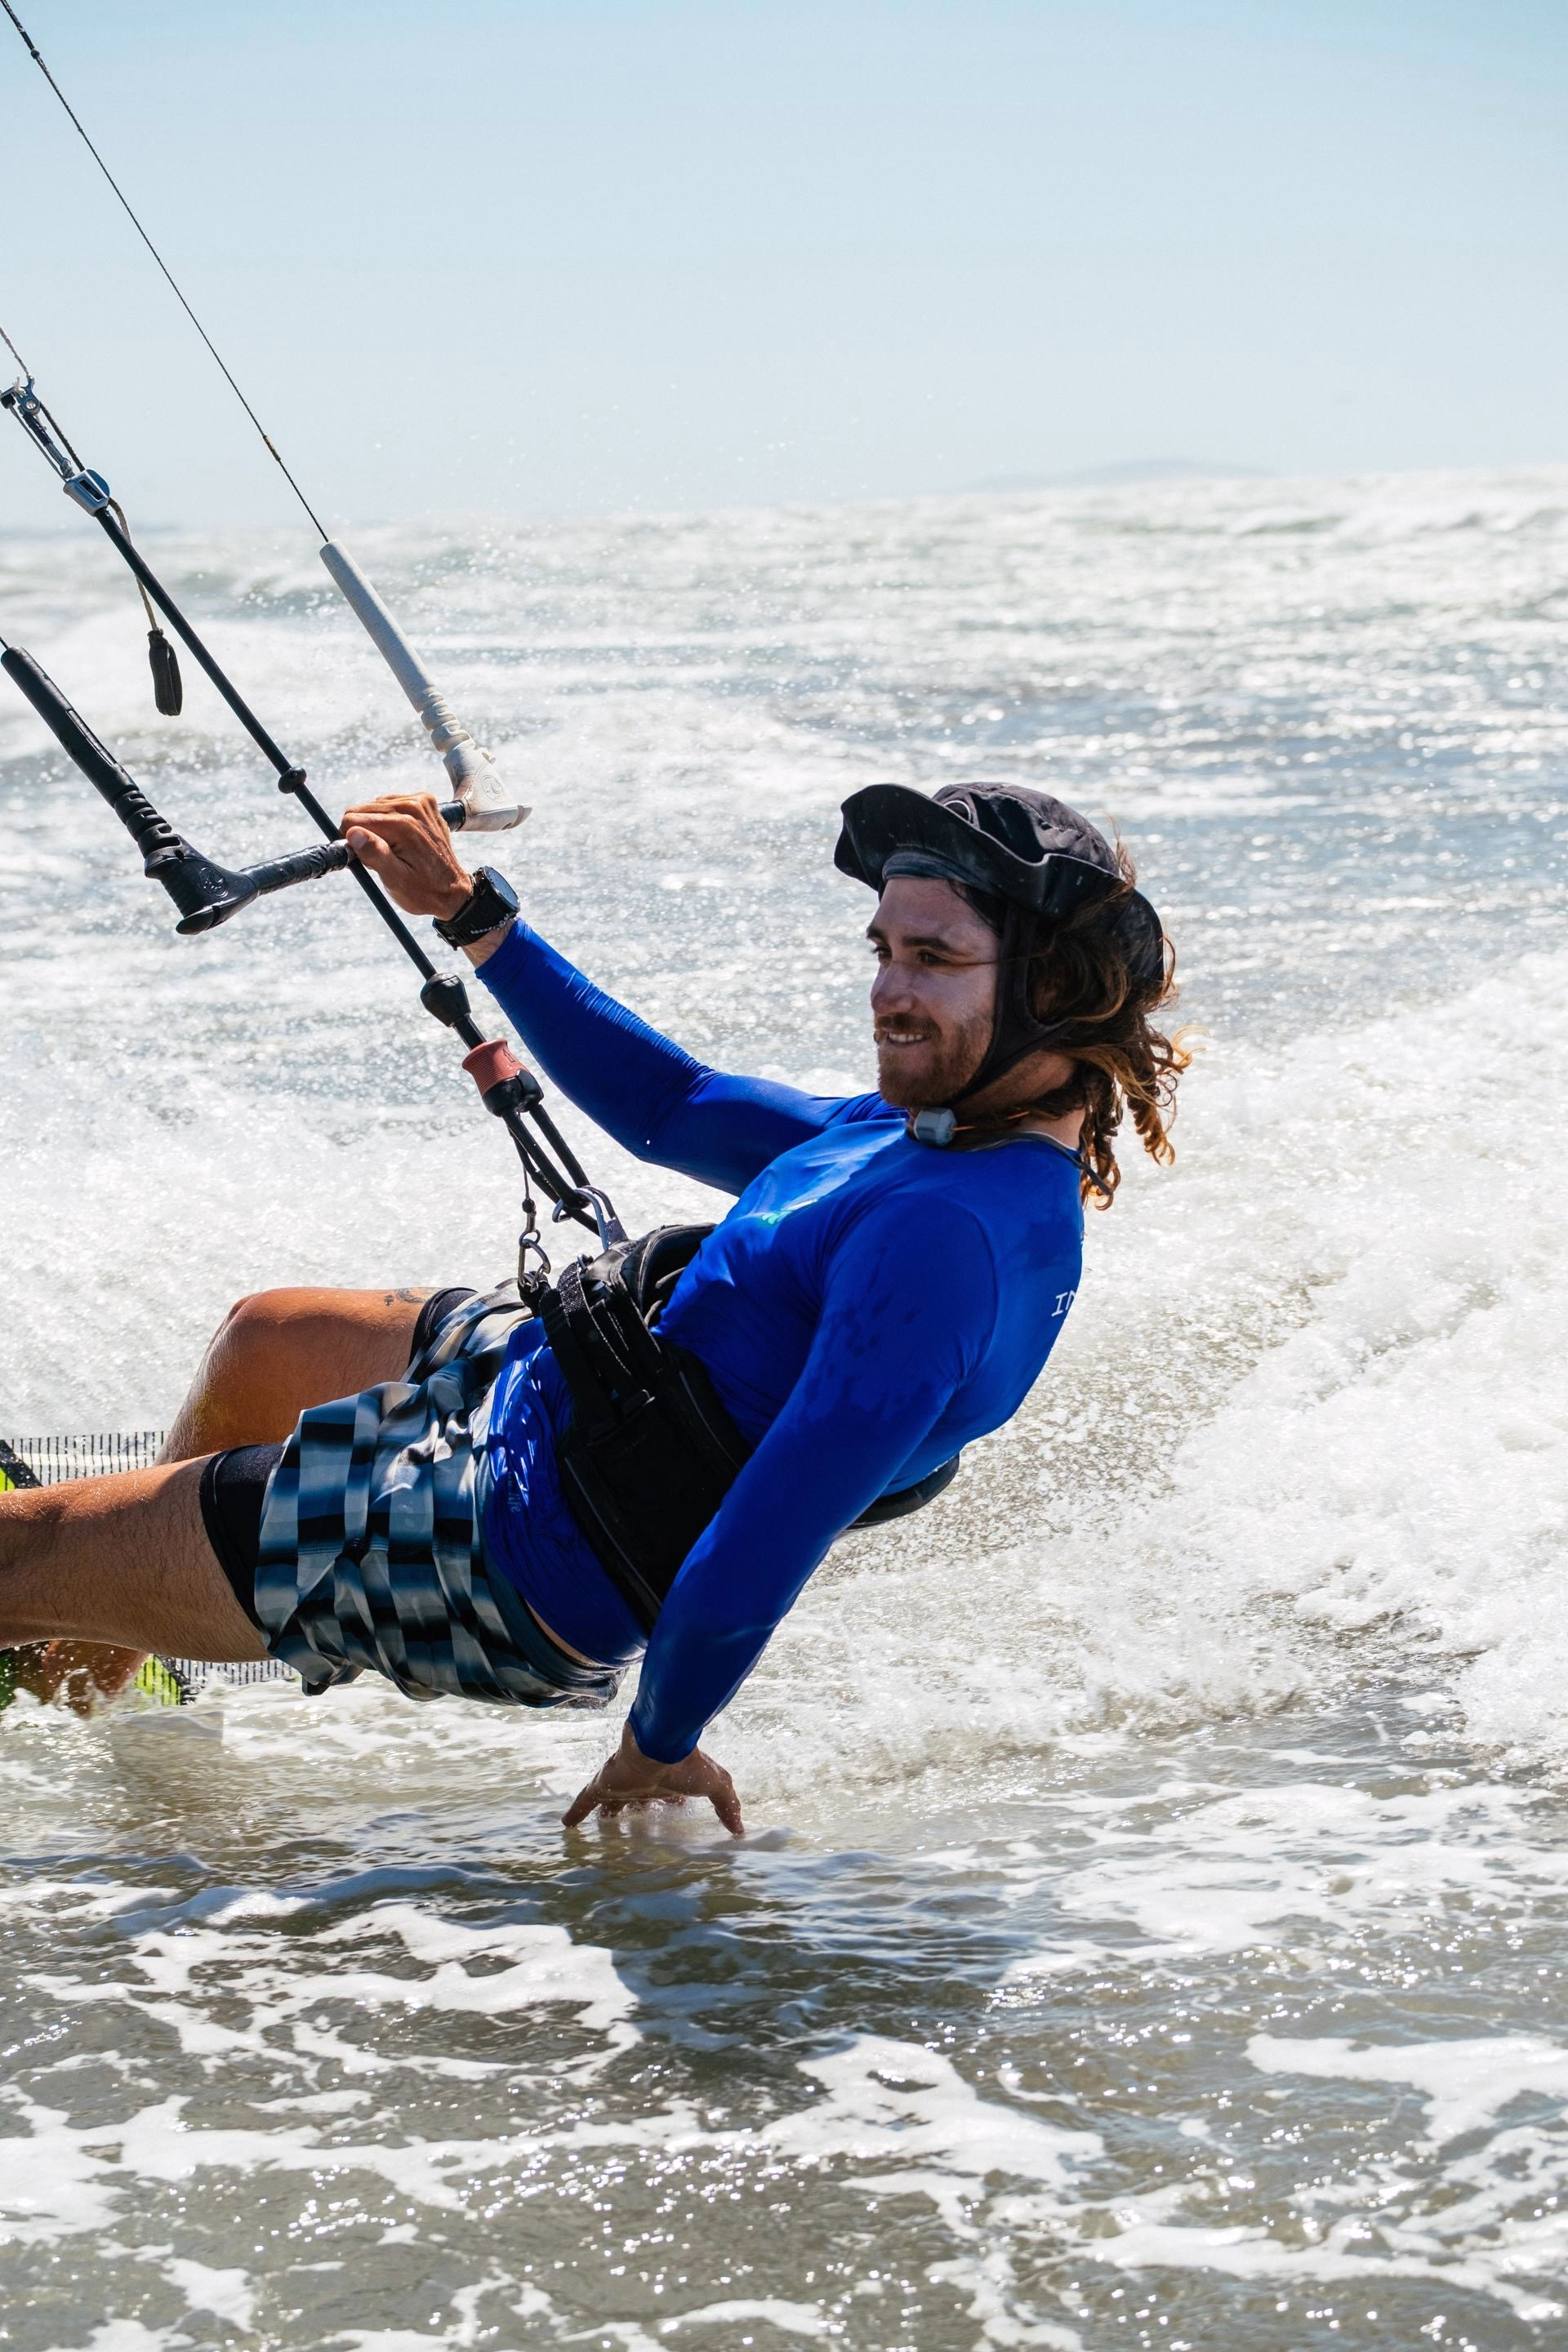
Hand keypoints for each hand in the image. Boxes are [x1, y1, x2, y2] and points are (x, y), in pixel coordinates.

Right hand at [341, 792, 474, 921]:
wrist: (452, 891)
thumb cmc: (422, 891)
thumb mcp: (395, 880)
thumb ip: (375, 854)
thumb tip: (353, 833)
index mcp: (403, 825)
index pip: (352, 820)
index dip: (353, 842)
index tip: (367, 858)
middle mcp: (413, 806)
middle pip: (362, 810)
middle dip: (366, 834)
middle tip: (384, 856)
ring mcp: (421, 801)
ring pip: (374, 806)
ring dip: (378, 827)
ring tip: (395, 850)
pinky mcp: (424, 801)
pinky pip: (390, 804)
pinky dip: (391, 821)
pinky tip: (403, 839)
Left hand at [562, 1720, 743, 1834]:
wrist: (660, 1746)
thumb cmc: (688, 1764)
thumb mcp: (716, 1786)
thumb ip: (727, 1806)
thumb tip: (741, 1830)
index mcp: (668, 1782)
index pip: (668, 1796)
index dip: (669, 1805)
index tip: (672, 1813)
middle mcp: (642, 1783)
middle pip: (637, 1799)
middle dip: (635, 1810)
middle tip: (631, 1827)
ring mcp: (621, 1784)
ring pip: (611, 1801)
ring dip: (607, 1813)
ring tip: (603, 1828)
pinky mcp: (603, 1784)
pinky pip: (585, 1800)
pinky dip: (576, 1811)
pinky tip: (567, 1824)